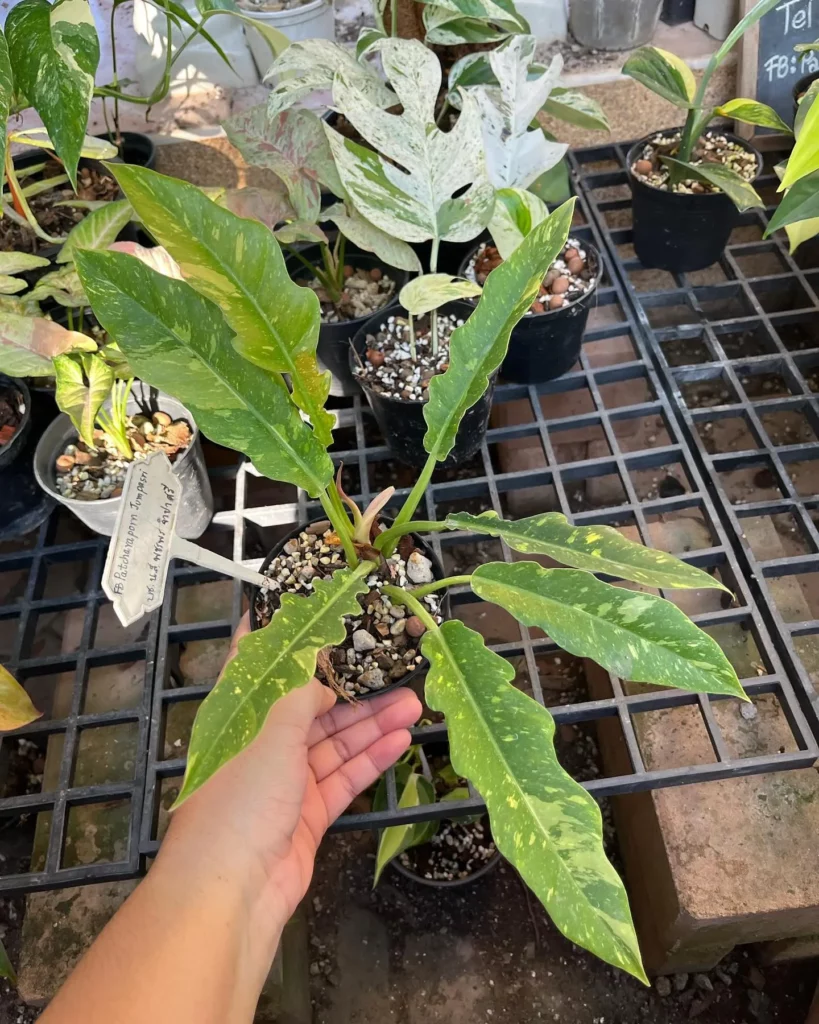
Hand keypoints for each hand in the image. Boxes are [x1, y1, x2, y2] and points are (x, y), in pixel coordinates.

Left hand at [163, 614, 421, 924]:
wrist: (230, 893)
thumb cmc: (239, 803)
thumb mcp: (269, 737)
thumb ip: (298, 700)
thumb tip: (318, 675)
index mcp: (238, 723)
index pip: (257, 672)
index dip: (283, 646)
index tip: (314, 619)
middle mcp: (260, 748)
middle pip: (311, 710)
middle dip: (352, 692)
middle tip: (394, 673)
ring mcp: (285, 784)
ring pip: (334, 744)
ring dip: (371, 725)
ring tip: (413, 705)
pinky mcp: (308, 816)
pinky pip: (343, 779)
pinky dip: (370, 760)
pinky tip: (399, 741)